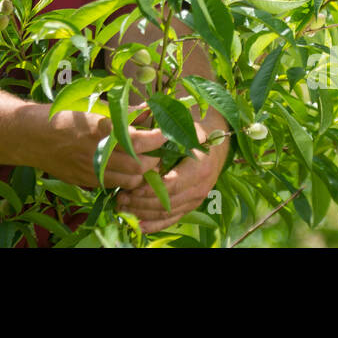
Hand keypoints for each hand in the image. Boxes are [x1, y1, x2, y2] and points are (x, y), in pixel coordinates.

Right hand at [37, 109, 166, 190]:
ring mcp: (92, 170)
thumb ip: (123, 112)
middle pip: (141, 166)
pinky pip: (114, 185)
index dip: (159, 138)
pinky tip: (122, 168)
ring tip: (142, 161)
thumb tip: (147, 111)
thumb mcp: (94, 107)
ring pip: (130, 181)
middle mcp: (99, 152)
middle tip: (157, 150)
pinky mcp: (86, 181)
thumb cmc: (63, 115)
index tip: (165, 132)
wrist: (31, 135)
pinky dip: (124, 179)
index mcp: (102, 129)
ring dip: (141, 173)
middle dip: (154, 159)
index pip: (142, 140)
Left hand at [116, 110, 229, 233]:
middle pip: (167, 202)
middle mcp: (201, 186)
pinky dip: (154, 224)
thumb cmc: (195, 128)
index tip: (131, 187)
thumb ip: (162, 123)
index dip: (150, 188)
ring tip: (122, 207)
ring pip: (167, 213)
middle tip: (120, 198)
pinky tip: (138, 224)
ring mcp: (197, 198)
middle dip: (141, 202)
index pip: (172, 184)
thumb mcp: (183, 122)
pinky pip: (173, 219)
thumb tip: (140, 113)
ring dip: (143, 213)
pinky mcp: (191, 205)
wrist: (216, 140)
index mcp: (200, 165)